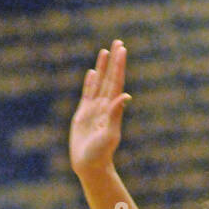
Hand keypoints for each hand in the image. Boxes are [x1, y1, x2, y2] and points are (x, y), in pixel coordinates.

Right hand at [70, 40, 130, 177]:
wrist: (90, 166)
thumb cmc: (101, 153)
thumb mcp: (110, 134)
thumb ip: (116, 114)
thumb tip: (125, 96)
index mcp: (112, 108)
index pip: (116, 82)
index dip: (119, 66)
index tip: (122, 50)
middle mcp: (104, 106)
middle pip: (110, 78)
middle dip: (114, 61)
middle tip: (118, 42)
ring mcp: (94, 109)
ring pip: (99, 83)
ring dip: (102, 68)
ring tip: (105, 51)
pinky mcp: (83, 115)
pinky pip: (87, 94)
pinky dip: (90, 82)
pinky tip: (92, 72)